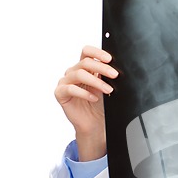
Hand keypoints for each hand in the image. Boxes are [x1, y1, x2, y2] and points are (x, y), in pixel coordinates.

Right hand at [54, 46, 118, 160]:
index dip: (97, 52)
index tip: (109, 59)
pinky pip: (70, 88)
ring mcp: (66, 82)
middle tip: (114, 75)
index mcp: (85, 68)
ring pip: (79, 74)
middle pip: (85, 62)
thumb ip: (108, 77)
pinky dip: (84, 93)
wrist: (96, 124)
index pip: (87, 52)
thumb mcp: (108, 88)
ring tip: (108, 90)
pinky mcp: (60, 93)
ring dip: (96, 81)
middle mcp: (74, 72)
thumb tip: (117, 70)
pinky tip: (94, 98)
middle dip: (102, 67)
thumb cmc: (101, 106)